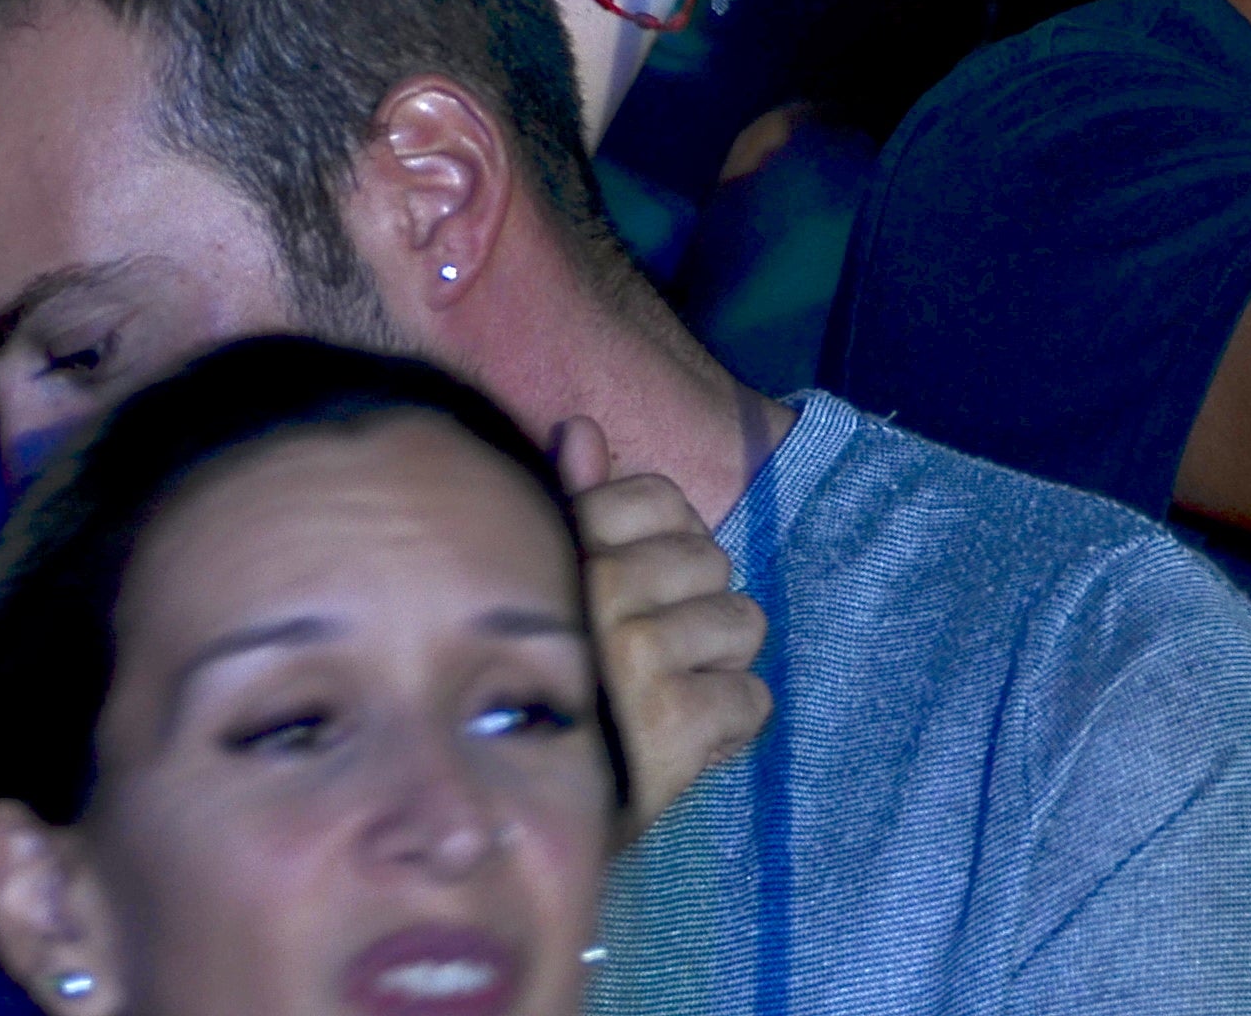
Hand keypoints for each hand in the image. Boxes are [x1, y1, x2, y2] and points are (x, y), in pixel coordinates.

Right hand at [550, 418, 772, 832]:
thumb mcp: (535, 592)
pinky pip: (751, 699)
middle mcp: (602, 595)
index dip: (664, 539)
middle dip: (694, 604)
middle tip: (654, 650)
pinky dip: (728, 725)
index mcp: (566, 554)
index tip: (638, 582)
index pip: (658, 499)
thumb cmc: (521, 694)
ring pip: (741, 624)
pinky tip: (684, 739)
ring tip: (667, 693)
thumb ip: (567, 504)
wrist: (499, 821)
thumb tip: (582, 429)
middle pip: (712, 562)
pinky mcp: (674, 726)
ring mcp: (641, 660)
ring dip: (714, 663)